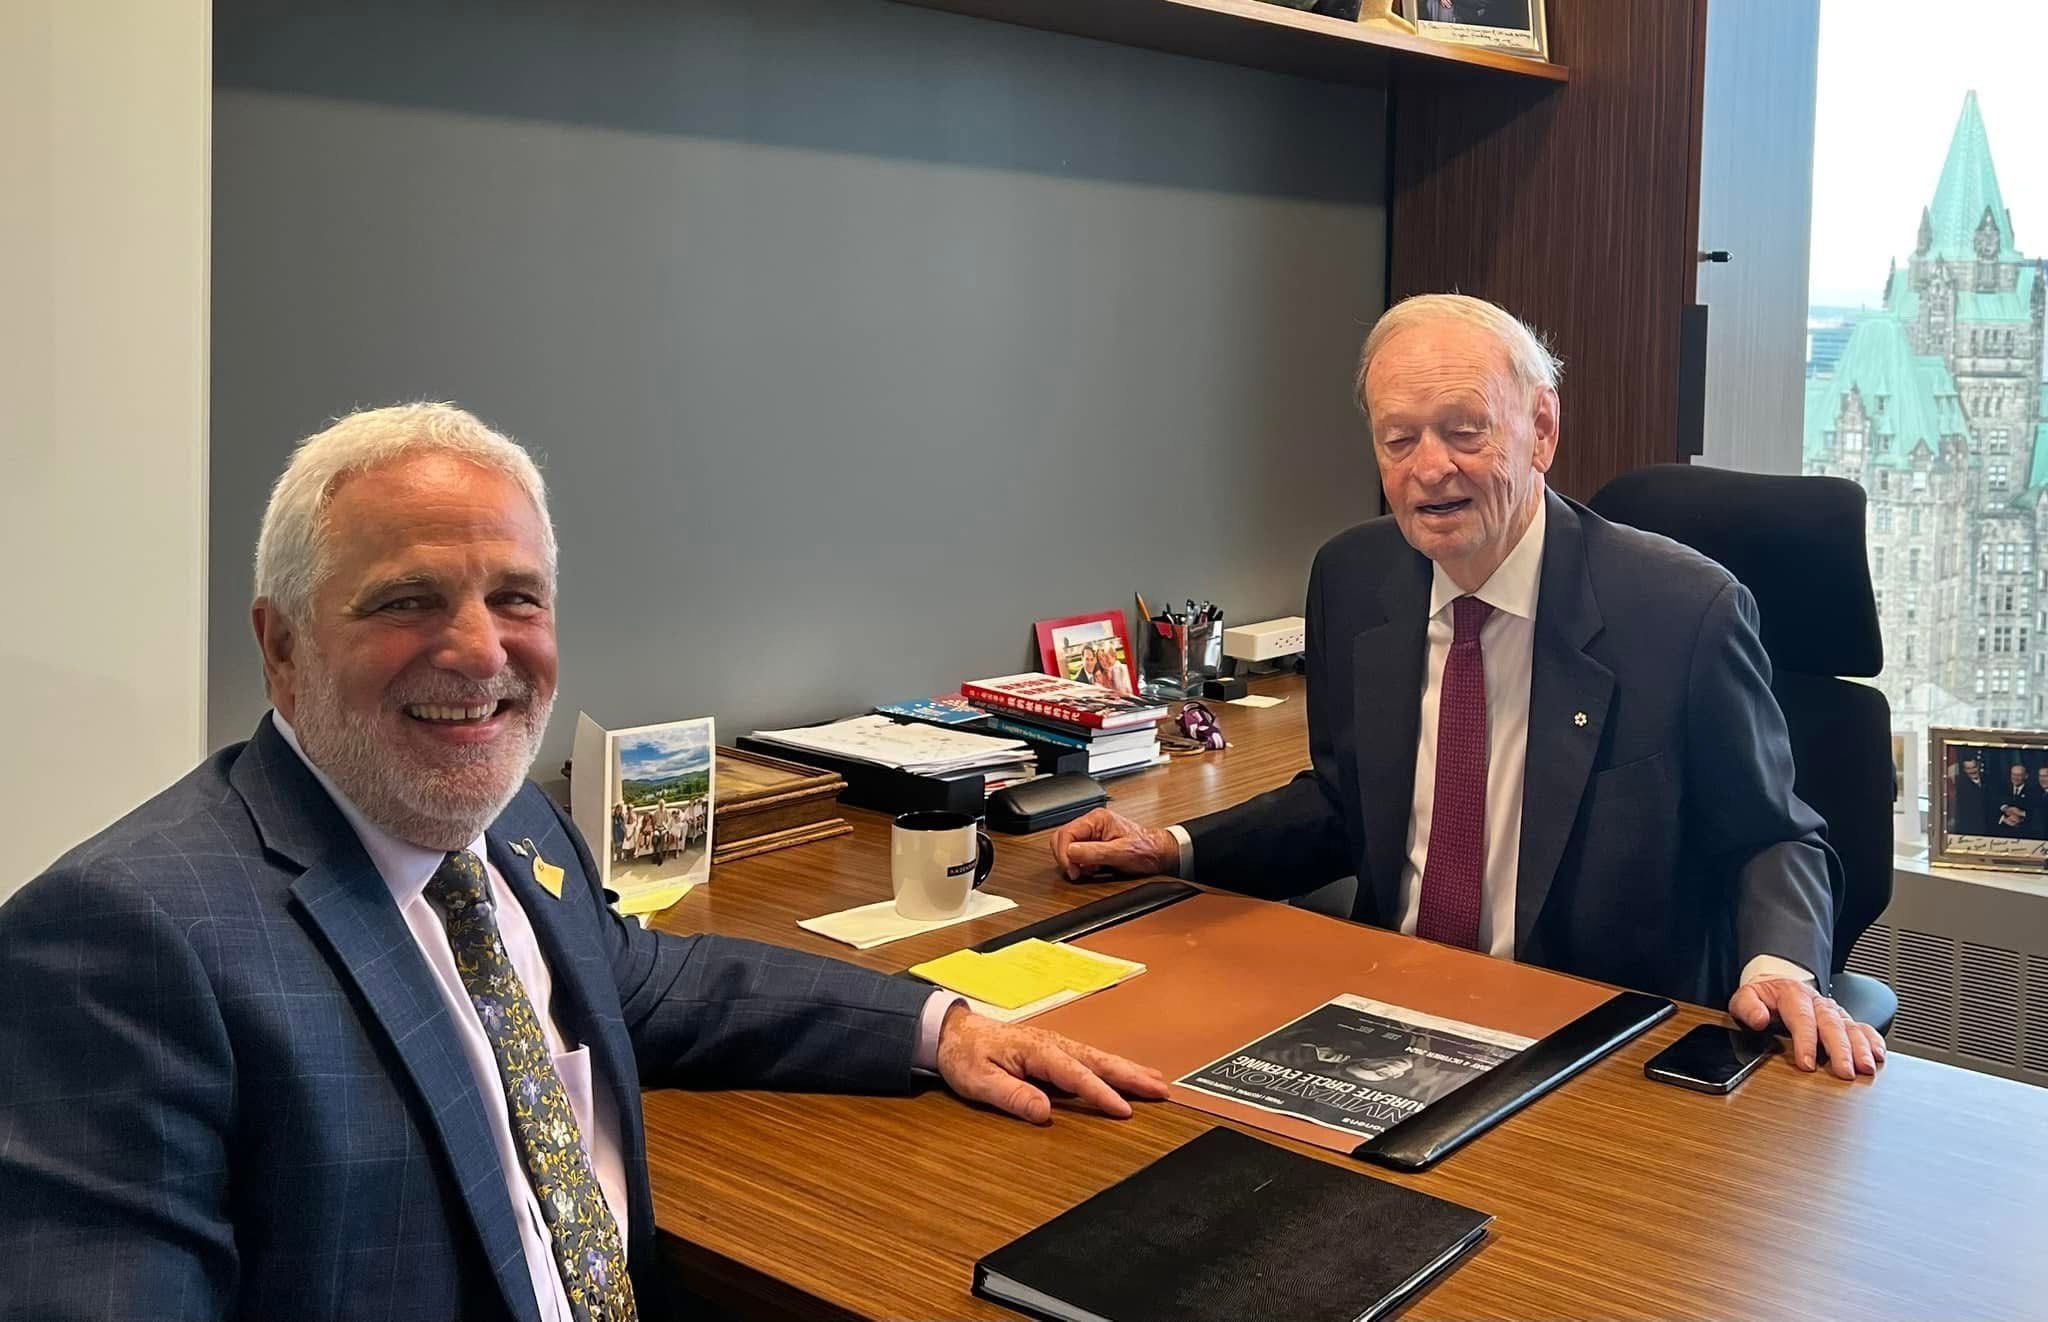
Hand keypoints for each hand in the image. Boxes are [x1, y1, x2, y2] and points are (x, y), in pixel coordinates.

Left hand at [934, 1002, 1170, 1123]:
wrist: (951, 1031)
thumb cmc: (965, 1055)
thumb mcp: (980, 1081)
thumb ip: (1013, 1096)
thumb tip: (1044, 1112)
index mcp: (1037, 1050)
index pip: (1076, 1075)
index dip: (1101, 1093)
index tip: (1124, 1110)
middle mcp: (1052, 1045)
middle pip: (1098, 1061)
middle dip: (1131, 1076)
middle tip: (1161, 1089)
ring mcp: (1055, 1046)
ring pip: (1098, 1058)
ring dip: (1128, 1070)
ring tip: (1156, 1082)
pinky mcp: (1053, 1051)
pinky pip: (1089, 1059)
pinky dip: (1113, 1067)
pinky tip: (1126, 1075)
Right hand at [1049, 807, 1179, 880]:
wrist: (1160, 853)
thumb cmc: (1146, 849)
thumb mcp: (1121, 852)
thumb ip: (1094, 852)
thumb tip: (1071, 852)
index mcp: (1097, 819)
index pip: (1066, 833)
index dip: (1064, 853)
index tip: (1072, 869)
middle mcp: (1092, 823)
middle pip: (1062, 839)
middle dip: (1066, 858)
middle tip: (1077, 872)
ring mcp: (1092, 833)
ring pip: (1067, 847)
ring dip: (1074, 862)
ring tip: (1089, 869)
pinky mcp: (1094, 843)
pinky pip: (1077, 853)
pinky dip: (1080, 864)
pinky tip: (1093, 868)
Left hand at [1729, 978, 1884, 1079]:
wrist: (1779, 984)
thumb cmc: (1765, 997)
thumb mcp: (1747, 996)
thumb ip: (1748, 1007)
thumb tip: (1758, 1019)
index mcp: (1794, 996)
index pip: (1802, 1019)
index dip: (1806, 1042)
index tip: (1806, 1064)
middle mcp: (1818, 1004)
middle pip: (1832, 1025)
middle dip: (1840, 1050)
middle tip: (1845, 1072)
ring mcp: (1834, 1012)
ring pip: (1852, 1028)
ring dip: (1861, 1049)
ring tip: (1865, 1068)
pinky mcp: (1845, 1021)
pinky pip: (1863, 1028)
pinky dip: (1873, 1041)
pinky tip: (1878, 1055)